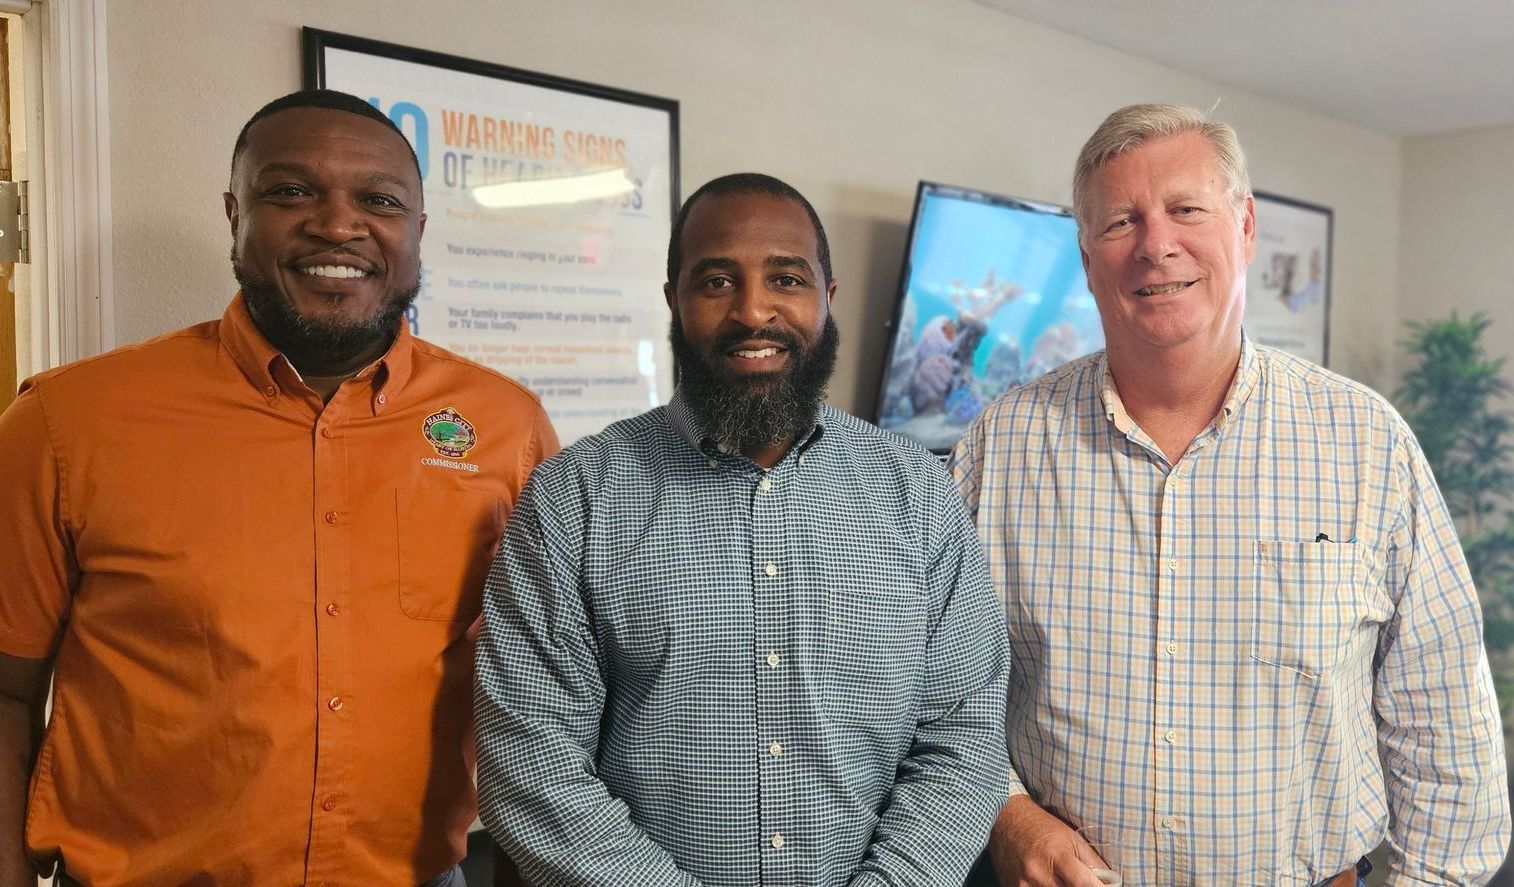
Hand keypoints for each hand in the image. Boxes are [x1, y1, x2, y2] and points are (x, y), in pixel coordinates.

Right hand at [987, 795, 1106, 886]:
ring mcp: (1023, 884)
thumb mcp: (1072, 838)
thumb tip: (1110, 884)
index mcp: (1057, 855)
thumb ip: (1093, 863)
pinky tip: (1047, 883)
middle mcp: (1038, 872)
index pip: (1084, 884)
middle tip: (1080, 881)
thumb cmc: (1043, 827)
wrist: (1005, 819)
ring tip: (1062, 879)